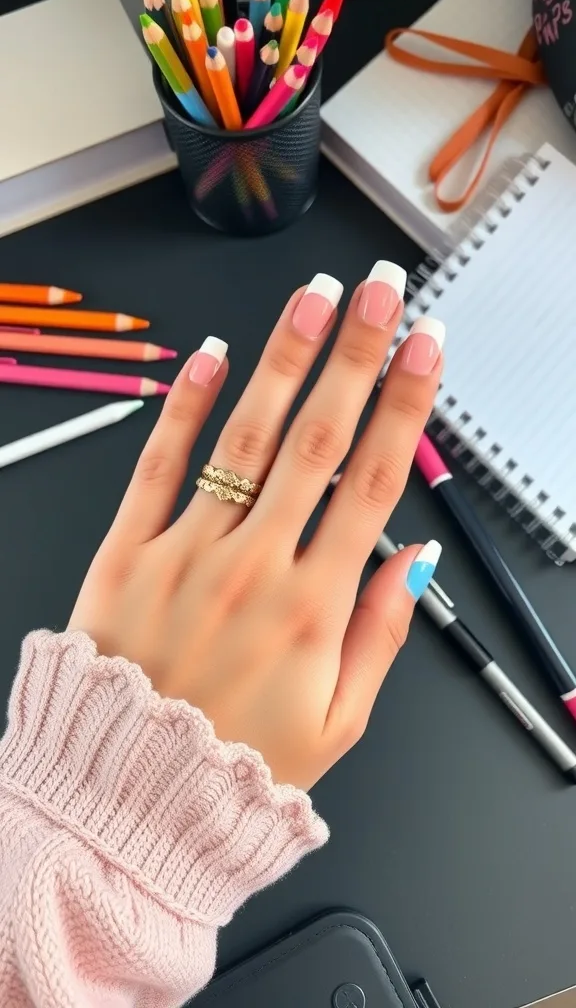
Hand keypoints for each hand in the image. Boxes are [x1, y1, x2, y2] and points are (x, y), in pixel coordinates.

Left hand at [69, 264, 443, 790]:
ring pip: (244, 439)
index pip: (374, 482)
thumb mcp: (338, 724)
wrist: (128, 797)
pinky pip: (158, 466)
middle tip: (382, 292)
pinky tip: (211, 356)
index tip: (426, 347)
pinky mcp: (127, 553)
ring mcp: (187, 554)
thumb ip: (381, 635)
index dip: (406, 406)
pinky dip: (185, 407)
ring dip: (284, 361)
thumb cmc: (237, 764)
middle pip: (318, 441)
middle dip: (357, 357)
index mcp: (314, 608)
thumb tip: (416, 559)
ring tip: (314, 299)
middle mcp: (254, 568)